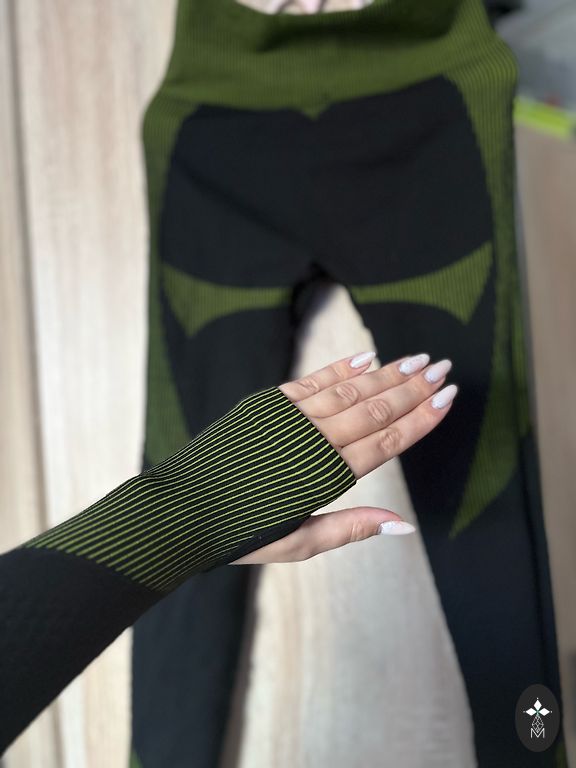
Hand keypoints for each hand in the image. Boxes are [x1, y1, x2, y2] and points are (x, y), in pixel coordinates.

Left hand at [231, 351, 456, 564]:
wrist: (184, 506)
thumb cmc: (244, 531)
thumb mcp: (301, 543)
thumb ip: (352, 527)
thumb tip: (404, 524)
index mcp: (328, 476)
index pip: (387, 440)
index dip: (422, 418)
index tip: (449, 397)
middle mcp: (315, 441)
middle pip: (377, 408)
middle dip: (414, 388)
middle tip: (445, 368)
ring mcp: (292, 418)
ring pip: (351, 390)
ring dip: (387, 373)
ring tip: (418, 359)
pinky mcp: (269, 404)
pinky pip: (314, 381)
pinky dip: (342, 369)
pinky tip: (367, 358)